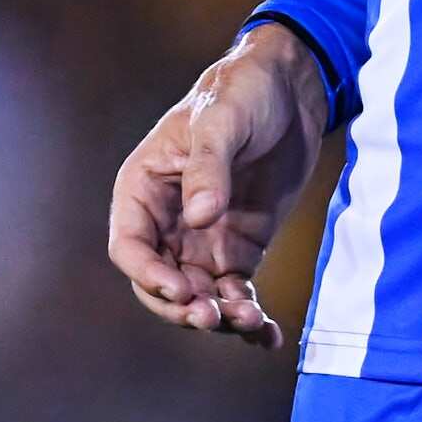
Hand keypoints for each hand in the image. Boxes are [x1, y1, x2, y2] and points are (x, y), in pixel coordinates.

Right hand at [109, 22, 328, 347]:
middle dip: (183, 307)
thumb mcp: (222, 121)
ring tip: (248, 322)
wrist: (291, 85)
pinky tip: (267, 336)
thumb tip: (201, 217)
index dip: (149, 275)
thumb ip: (209, 168)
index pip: (131, 247)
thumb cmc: (242, 91)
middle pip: (161, 283)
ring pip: (199, 294)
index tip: (180, 291)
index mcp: (142, 190)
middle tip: (213, 317)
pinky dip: (248, 314)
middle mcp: (167, 222)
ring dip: (219, 315)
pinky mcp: (240, 245)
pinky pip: (236, 289)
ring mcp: (203, 238)